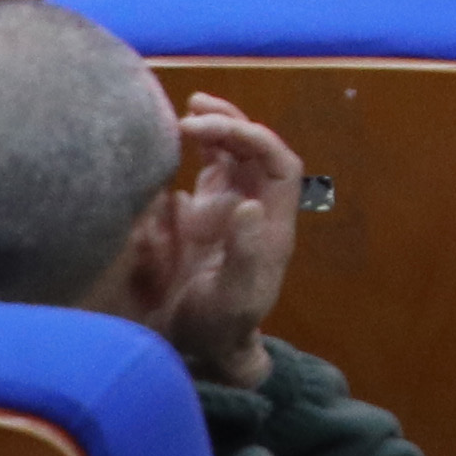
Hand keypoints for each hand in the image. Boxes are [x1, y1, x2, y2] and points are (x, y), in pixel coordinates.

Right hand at [155, 94, 305, 382]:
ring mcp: (230, 208)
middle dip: (231, 124)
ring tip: (191, 108)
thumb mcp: (234, 298)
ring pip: (234, 154)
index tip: (218, 129)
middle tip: (193, 112)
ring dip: (219, 126)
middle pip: (256, 150)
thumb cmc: (221, 326)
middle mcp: (256, 208)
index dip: (257, 138)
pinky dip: (197, 148)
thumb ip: (244, 254)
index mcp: (273, 223)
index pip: (280, 164)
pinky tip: (175, 136)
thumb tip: (250, 205)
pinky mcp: (204, 214)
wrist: (203, 346)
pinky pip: (209, 170)